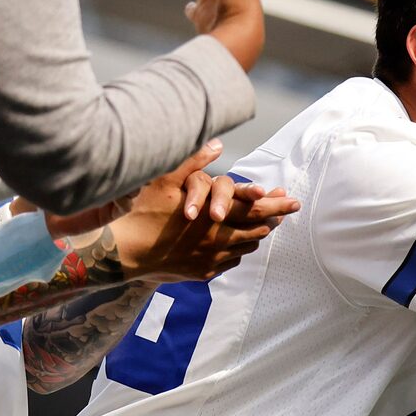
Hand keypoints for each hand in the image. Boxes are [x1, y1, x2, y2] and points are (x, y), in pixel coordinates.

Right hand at [107, 144, 297, 281]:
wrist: (121, 253)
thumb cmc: (142, 212)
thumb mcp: (165, 180)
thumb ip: (194, 161)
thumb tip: (217, 142)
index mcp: (216, 217)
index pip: (257, 210)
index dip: (277, 204)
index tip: (294, 199)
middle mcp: (219, 240)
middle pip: (258, 230)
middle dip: (273, 219)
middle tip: (285, 211)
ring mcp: (212, 259)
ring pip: (246, 247)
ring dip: (257, 234)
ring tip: (264, 225)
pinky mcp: (202, 273)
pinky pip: (230, 261)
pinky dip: (238, 250)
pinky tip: (237, 243)